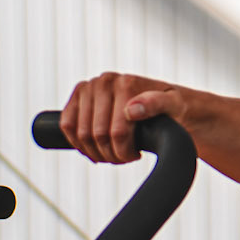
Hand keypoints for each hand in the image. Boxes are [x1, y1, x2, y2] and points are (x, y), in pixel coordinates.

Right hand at [59, 71, 206, 163]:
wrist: (164, 101)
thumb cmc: (172, 106)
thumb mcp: (173, 105)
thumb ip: (156, 104)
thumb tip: (131, 109)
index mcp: (126, 83)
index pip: (116, 132)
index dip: (123, 152)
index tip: (135, 156)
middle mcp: (105, 81)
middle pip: (97, 135)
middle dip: (110, 154)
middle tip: (123, 158)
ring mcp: (90, 87)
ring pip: (81, 133)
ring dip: (94, 151)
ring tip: (111, 154)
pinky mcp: (79, 94)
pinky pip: (67, 124)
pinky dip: (77, 141)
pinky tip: (93, 148)